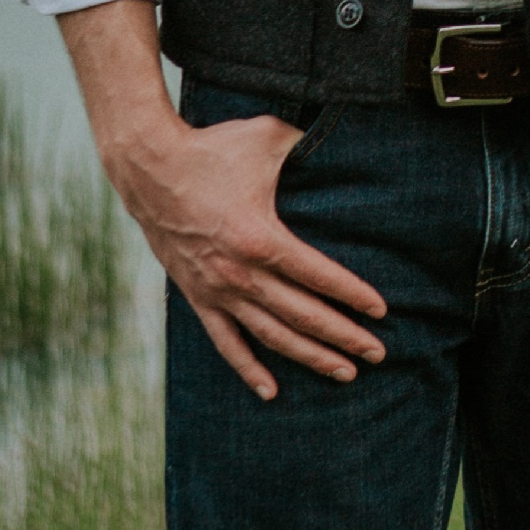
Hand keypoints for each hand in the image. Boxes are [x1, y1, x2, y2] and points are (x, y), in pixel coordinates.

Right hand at [113, 109, 388, 402]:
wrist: (148, 167)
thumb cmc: (212, 149)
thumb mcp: (267, 138)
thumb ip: (308, 145)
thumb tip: (342, 143)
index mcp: (261, 238)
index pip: (318, 276)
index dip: (352, 295)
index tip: (380, 312)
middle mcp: (240, 273)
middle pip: (303, 315)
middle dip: (344, 336)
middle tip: (377, 353)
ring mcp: (217, 290)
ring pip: (272, 336)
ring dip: (309, 357)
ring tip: (344, 372)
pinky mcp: (197, 296)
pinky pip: (226, 342)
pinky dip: (249, 368)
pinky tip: (271, 391)